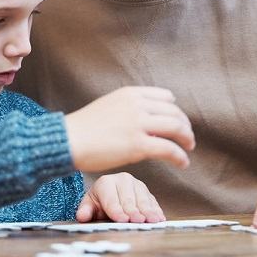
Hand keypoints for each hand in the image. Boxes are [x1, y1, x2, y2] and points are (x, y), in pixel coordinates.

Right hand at [64, 86, 194, 172]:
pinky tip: (182, 163)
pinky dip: (180, 156)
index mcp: (130, 94)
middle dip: (185, 125)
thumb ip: (129, 109)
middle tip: (188, 137)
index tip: (178, 120)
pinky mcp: (138, 145)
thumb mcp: (109, 106)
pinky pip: (169, 149)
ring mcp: (138, 124)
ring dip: (186, 139)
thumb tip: (145, 119)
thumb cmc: (84, 128)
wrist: (68, 140)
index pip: (165, 97)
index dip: (175, 110)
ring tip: (188, 148)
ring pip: (176, 128)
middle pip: (174, 112)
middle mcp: (137, 105)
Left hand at [76, 172, 165, 222]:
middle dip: (133, 210)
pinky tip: (159, 218)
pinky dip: (156, 209)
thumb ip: (85, 211)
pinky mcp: (146, 191)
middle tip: (138, 220)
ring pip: (143, 198)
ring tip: (152, 220)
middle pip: (129, 198)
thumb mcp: (88, 205)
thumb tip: (82, 216)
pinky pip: (152, 200)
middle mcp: (123, 180)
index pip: (111, 199)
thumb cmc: (98, 202)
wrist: (108, 196)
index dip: (116, 210)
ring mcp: (136, 184)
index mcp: (106, 183)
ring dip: (148, 210)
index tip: (122, 219)